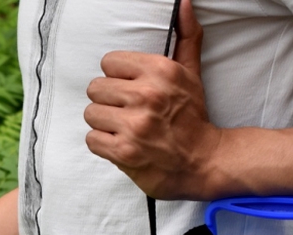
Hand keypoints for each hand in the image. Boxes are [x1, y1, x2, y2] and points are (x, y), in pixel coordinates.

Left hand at [84, 0, 222, 198]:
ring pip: (91, 113)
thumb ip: (185, 38)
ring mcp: (134, 126)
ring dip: (102, 123)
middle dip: (107, 101)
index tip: (128, 90)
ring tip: (120, 128)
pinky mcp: (124, 152)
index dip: (116, 78)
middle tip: (123, 111)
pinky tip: (118, 144)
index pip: (109, 63)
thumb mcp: (191, 74)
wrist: (201, 161)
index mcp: (159, 71)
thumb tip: (182, 4)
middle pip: (96, 88)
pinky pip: (92, 139)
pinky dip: (102, 144)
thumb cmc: (192, 118)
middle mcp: (146, 96)